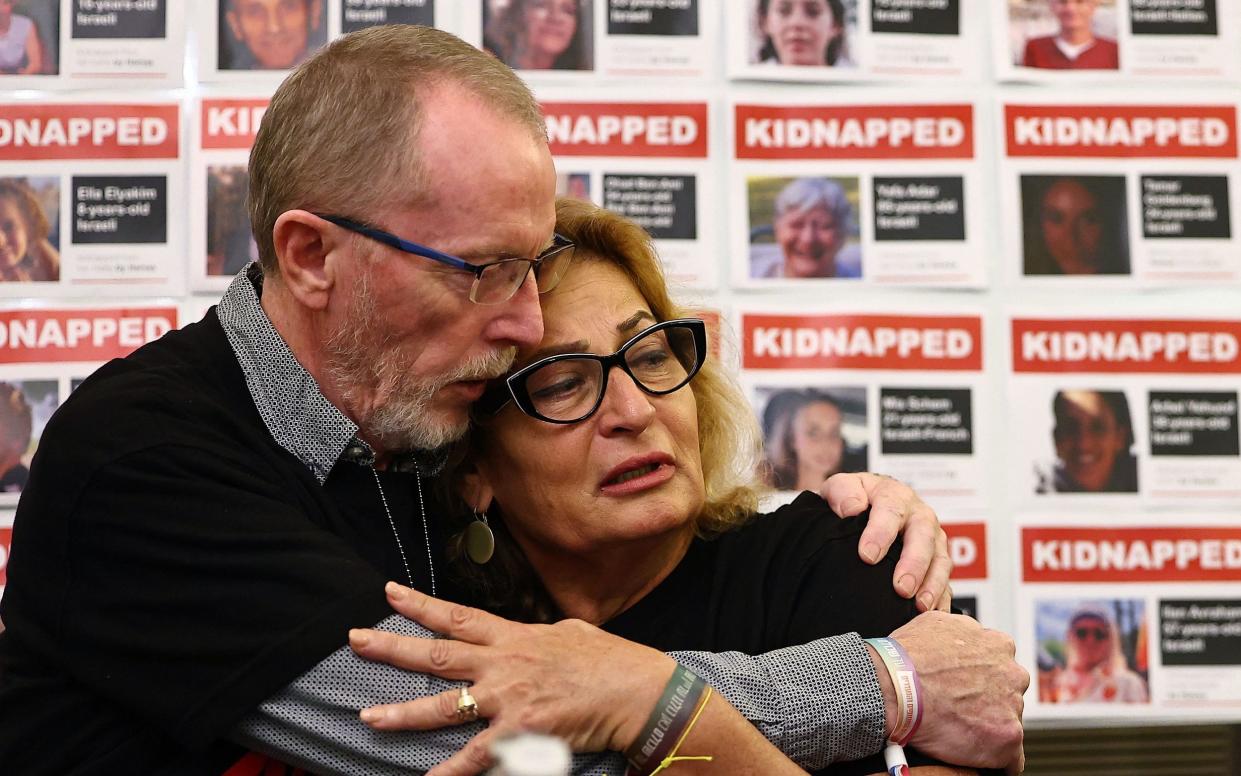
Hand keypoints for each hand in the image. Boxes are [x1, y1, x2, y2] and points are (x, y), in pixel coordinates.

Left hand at [348, 583, 675, 775]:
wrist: (637, 692)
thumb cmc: (612, 662)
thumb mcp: (573, 633)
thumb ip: (546, 634)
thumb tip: (542, 632)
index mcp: (515, 638)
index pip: (458, 617)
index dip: (420, 605)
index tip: (389, 593)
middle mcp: (503, 665)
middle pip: (437, 654)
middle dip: (392, 647)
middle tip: (354, 637)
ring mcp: (507, 700)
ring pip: (443, 707)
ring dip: (402, 714)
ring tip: (367, 717)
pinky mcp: (519, 735)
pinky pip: (475, 757)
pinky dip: (448, 773)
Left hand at [820, 472, 950, 611]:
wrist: (862, 504)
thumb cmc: (852, 498)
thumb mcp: (840, 486)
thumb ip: (842, 492)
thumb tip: (852, 508)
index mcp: (895, 495)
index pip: (891, 510)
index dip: (880, 533)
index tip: (867, 556)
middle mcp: (919, 516)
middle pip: (923, 537)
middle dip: (914, 563)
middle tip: (901, 587)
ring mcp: (932, 540)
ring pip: (941, 560)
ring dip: (932, 584)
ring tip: (920, 605)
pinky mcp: (937, 562)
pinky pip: (946, 581)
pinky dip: (942, 599)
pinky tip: (932, 616)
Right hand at [877, 612, 1027, 774]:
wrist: (894, 688)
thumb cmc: (906, 658)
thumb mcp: (937, 622)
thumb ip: (963, 631)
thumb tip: (965, 636)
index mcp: (998, 645)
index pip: (999, 665)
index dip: (979, 677)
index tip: (963, 686)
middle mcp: (1012, 674)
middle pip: (1007, 692)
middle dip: (988, 700)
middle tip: (959, 708)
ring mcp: (1012, 706)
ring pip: (1007, 722)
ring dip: (987, 726)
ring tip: (956, 729)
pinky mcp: (1008, 737)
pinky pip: (1010, 757)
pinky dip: (994, 757)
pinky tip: (975, 755)